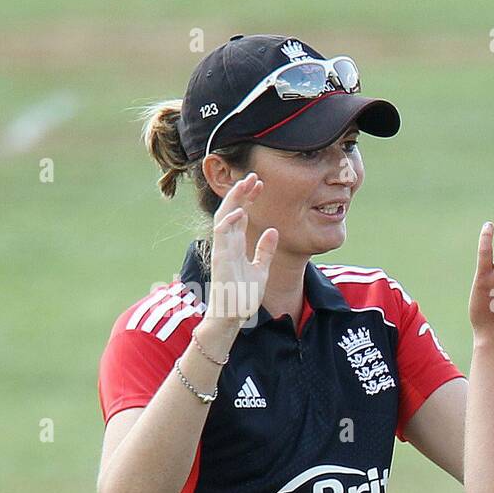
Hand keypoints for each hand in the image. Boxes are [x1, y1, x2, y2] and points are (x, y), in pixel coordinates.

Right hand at [206, 173, 277, 328]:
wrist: (234, 315)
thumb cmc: (243, 296)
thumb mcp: (261, 270)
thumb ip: (265, 251)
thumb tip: (273, 231)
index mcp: (235, 245)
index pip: (240, 215)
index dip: (248, 198)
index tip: (260, 185)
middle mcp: (227, 243)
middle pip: (232, 210)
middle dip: (242, 192)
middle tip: (254, 176)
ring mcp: (222, 248)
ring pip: (225, 216)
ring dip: (235, 199)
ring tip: (247, 184)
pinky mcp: (221, 257)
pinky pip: (222, 233)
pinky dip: (230, 220)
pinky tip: (242, 209)